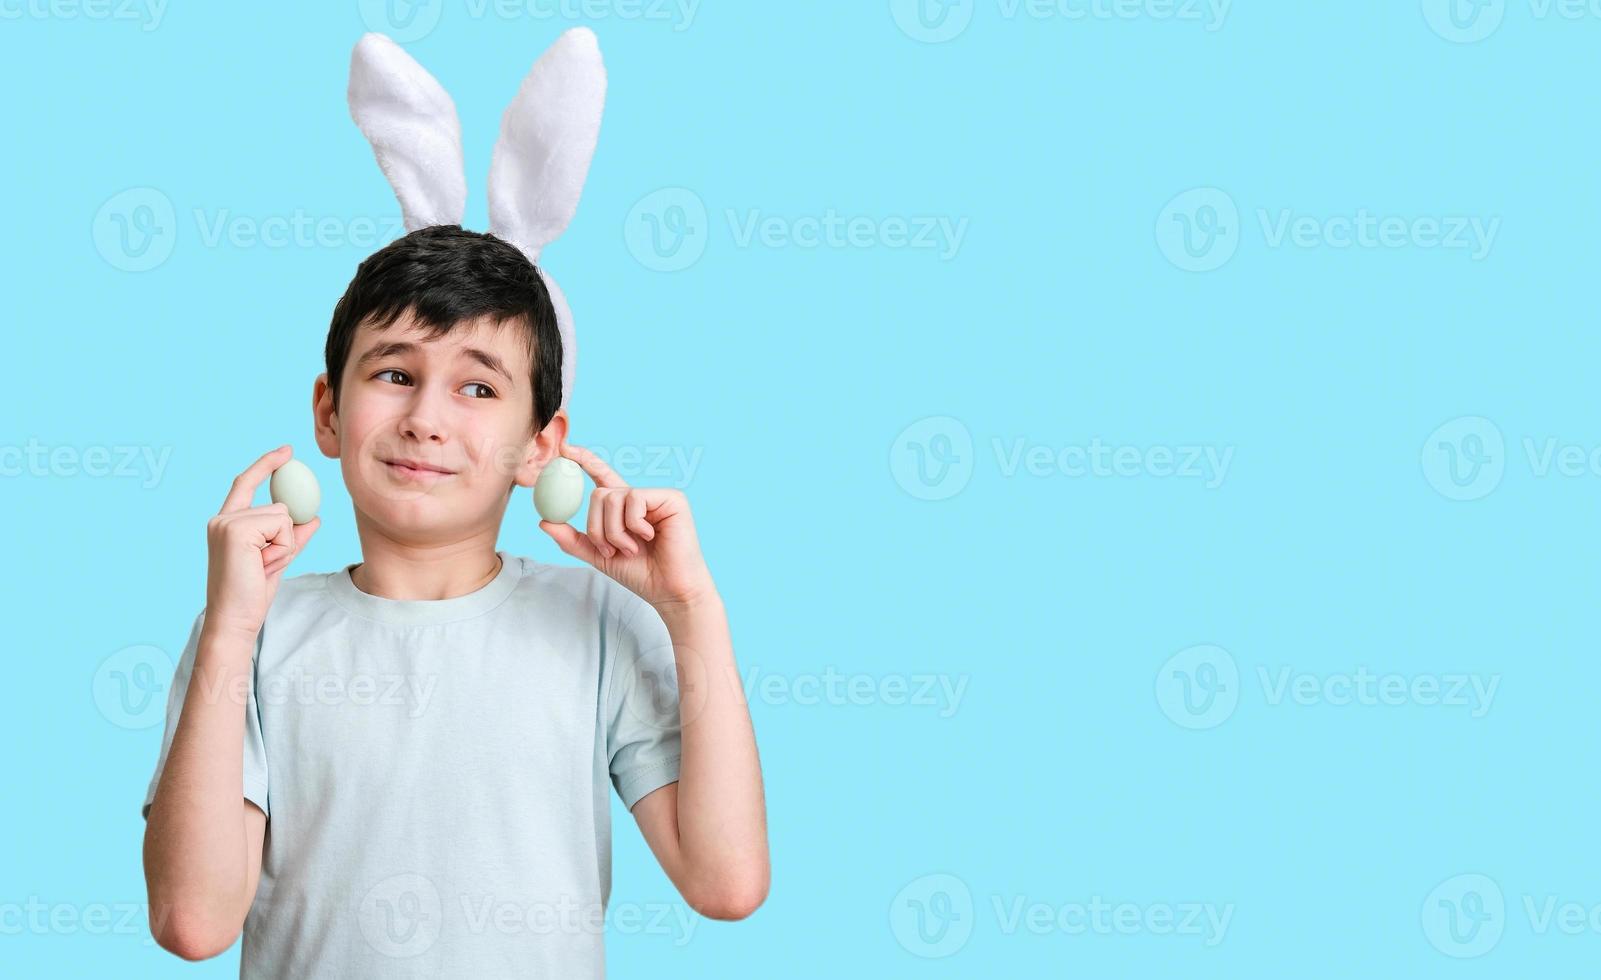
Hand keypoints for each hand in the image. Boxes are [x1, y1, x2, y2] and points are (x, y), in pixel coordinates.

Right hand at [204, 445, 320, 638]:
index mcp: (226, 522)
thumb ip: (293, 537)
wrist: (235, 619)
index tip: (288, 450)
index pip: (246, 483)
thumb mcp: (278, 559)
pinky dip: (283, 547)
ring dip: (285, 545)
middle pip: (278, 506)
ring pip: (282, 516)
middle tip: (265, 565)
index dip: (267, 465)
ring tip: (262, 566)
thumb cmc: (252, 593)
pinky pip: (281, 525)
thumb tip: (314, 518)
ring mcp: (226, 522)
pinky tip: (262, 564)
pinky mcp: (235, 529)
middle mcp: (222, 518)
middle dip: (286, 538)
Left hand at [538, 443, 716, 611]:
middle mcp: (640, 498)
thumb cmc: (641, 574)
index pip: (602, 476)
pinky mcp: (671, 498)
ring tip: (631, 549)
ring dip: (615, 531)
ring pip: (613, 497)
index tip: (565, 449)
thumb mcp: (599, 556)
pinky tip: (649, 537)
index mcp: (624, 508)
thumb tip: (544, 521)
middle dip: (598, 527)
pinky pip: (635, 499)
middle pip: (600, 493)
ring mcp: (656, 496)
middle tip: (611, 550)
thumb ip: (573, 540)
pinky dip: (634, 524)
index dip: (585, 460)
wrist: (669, 590)